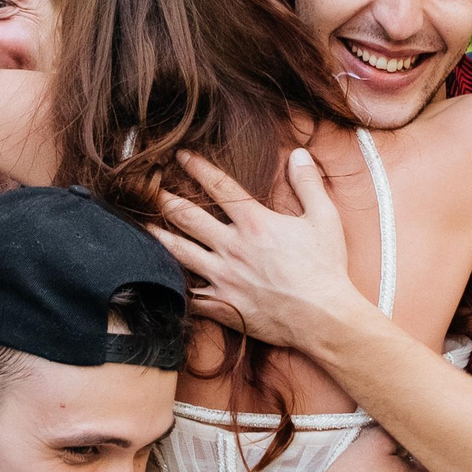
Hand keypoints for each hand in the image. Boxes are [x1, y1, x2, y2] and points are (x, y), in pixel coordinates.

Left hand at [152, 148, 370, 350]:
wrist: (324, 317)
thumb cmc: (327, 268)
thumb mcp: (325, 218)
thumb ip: (308, 183)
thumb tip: (298, 154)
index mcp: (255, 223)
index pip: (218, 187)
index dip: (197, 167)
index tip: (181, 156)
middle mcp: (232, 247)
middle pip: (188, 218)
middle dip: (165, 200)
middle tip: (149, 189)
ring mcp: (224, 278)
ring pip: (180, 253)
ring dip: (160, 238)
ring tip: (144, 228)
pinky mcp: (224, 305)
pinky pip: (191, 295)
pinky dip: (174, 285)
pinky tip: (161, 278)